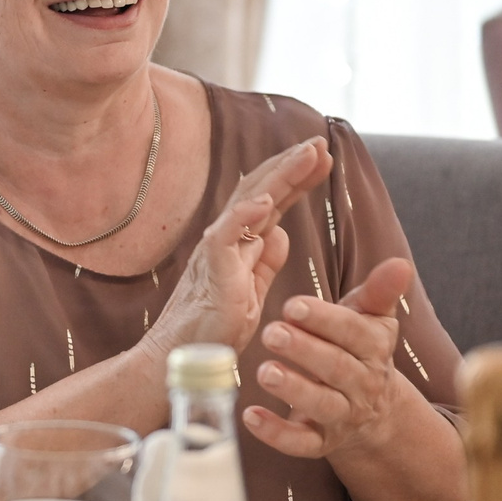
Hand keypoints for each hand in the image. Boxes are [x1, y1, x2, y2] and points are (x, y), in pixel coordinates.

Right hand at [148, 137, 332, 356]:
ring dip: (278, 177)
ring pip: (248, 203)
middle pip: (261, 191)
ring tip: (305, 155)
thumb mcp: (250, 292)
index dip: (296, 178)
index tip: (322, 158)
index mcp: (240, 243)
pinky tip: (266, 200)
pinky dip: (244, 215)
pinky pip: (226, 236)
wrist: (179, 357)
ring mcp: (216, 250)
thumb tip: (281, 233)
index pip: (271, 201)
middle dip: (292, 165)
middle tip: (320, 143)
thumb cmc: (211, 329)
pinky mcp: (210, 270)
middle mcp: (226, 238)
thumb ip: (264, 262)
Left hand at [242, 257, 416, 458]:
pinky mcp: (321, 442)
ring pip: (322, 405)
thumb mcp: (369, 318)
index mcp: (374, 349)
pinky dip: (276, 434)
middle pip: (337, 368)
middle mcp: (362, 385)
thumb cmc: (358, 349)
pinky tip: (250, 416)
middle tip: (271, 333)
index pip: (354, 332)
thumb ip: (379, 292)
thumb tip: (401, 263)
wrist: (374, 409)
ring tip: (265, 372)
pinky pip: (301, 444)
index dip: (324, 320)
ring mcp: (343, 416)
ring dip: (294, 390)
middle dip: (304, 350)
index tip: (292, 305)